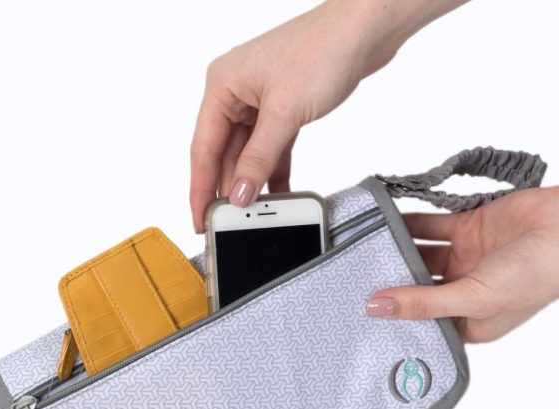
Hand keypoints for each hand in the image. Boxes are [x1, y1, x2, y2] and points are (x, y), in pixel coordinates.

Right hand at [189, 0, 465, 232]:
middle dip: (229, 189)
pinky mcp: (283, 108)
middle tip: (229, 224)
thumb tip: (240, 194)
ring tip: (254, 214)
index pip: (203, 149)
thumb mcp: (284, 112)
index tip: (200, 220)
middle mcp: (236, 94)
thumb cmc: (323, 49)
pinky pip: (271, 148)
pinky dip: (274, 169)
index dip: (201, 189)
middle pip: (224, 154)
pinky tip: (277, 192)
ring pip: (248, 153)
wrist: (365, 28)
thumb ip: (259, 158)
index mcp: (222, 86)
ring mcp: (260, 102)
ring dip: (253, 182)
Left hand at [366, 186, 558, 341]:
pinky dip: (407, 222)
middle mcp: (462, 290)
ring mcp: (463, 258)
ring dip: (393, 250)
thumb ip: (423, 302)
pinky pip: (427, 226)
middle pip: (413, 286)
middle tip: (350, 280)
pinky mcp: (465, 228)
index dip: (394, 319)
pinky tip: (381, 221)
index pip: (420, 322)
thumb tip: (376, 307)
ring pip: (417, 254)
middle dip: (388, 283)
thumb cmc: (537, 274)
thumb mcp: (475, 297)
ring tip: (359, 249)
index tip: (360, 317)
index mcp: (467, 320)